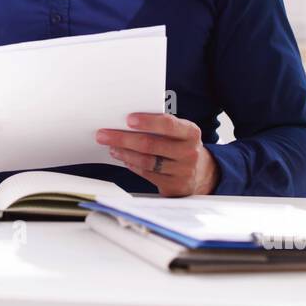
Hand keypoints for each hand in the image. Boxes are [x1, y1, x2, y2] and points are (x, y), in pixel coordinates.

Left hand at [96, 113, 217, 196]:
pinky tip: (124, 159)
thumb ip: (161, 127)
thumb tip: (127, 122)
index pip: (168, 124)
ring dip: (125, 153)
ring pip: (147, 161)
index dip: (147, 121)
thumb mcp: (180, 133)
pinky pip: (148, 174)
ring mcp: (183, 171)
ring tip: (112, 147)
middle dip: (123, 138)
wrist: (201, 173)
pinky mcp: (174, 186)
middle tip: (104, 135)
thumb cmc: (182, 146)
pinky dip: (133, 166)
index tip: (128, 119)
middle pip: (150, 144)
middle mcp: (189, 152)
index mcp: (191, 132)